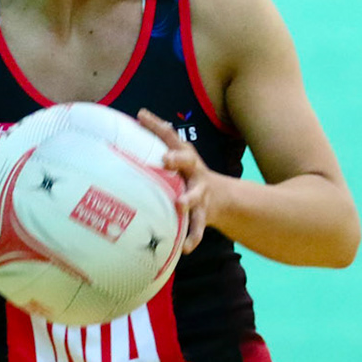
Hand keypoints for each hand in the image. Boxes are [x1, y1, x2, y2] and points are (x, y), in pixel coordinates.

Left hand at [136, 110, 208, 253]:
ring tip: (180, 205)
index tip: (142, 116)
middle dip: (177, 159)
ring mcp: (200, 192)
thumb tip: (138, 114)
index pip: (170, 136)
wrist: (223, 199)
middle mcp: (194, 170)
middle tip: (166, 159)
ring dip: (188, 199)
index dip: (157, 125)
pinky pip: (198, 226)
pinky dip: (193, 237)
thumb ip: (159, 139)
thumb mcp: (177, 157)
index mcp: (184, 156)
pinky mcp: (204, 213)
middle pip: (187, 161)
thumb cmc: (188, 175)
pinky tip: (186, 248)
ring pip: (195, 195)